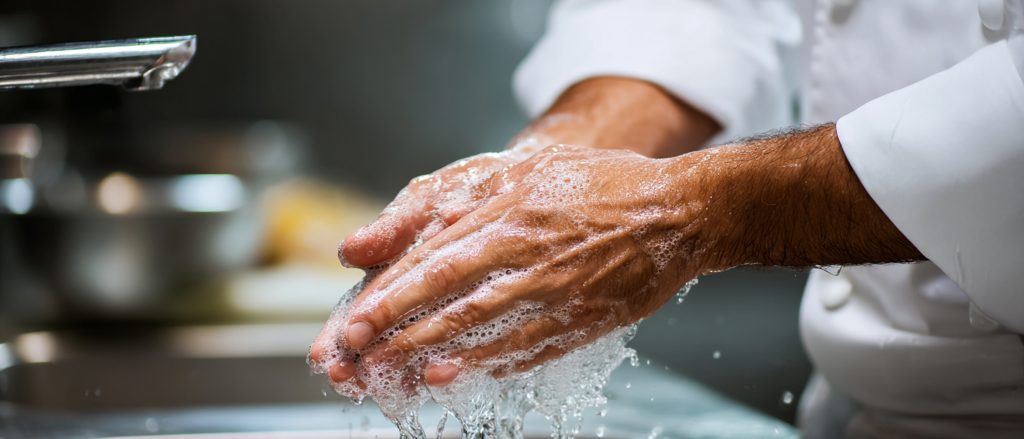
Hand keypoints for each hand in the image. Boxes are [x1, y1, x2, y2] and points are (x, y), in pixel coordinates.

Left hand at [330, 145, 722, 385]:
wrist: (677, 212)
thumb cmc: (602, 184)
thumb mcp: (532, 169)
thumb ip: (475, 195)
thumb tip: (429, 219)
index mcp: (511, 213)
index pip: (436, 257)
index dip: (392, 292)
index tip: (355, 316)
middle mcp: (529, 253)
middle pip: (451, 296)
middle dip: (399, 326)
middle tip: (358, 350)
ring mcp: (557, 290)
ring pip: (485, 326)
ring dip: (435, 350)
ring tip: (395, 372)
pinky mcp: (583, 319)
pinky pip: (530, 346)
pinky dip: (491, 363)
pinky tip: (459, 376)